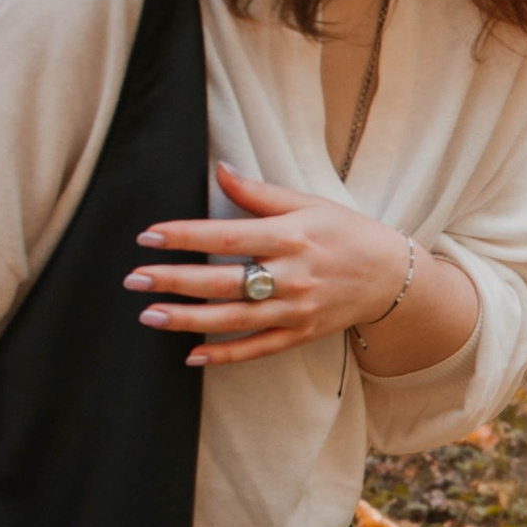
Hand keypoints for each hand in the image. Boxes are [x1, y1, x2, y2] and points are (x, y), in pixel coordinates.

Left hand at [128, 162, 417, 369]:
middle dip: (174, 280)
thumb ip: (259, 193)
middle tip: (134, 279)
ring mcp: (295, 309)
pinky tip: (191, 357)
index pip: (226, 235)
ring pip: (233, 319)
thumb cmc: (347, 233)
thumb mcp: (309, 203)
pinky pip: (257, 348)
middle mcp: (291, 275)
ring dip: (188, 319)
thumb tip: (219, 169)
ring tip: (149, 315)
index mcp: (290, 236)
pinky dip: (224, 356)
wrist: (392, 277)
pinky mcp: (300, 334)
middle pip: (222, 281)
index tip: (148, 237)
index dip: (184, 236)